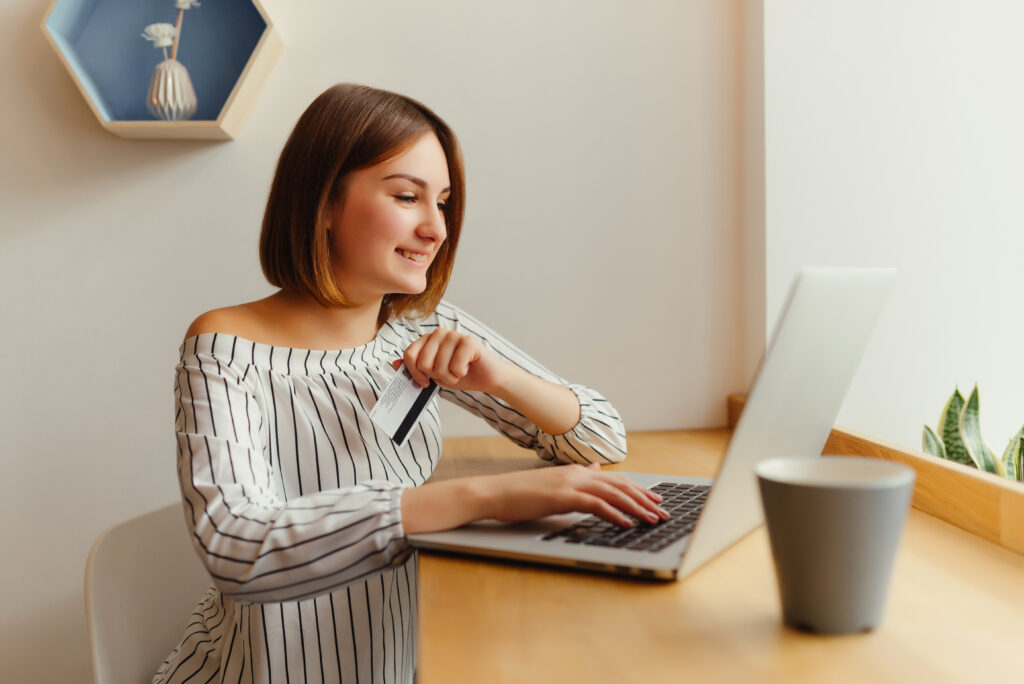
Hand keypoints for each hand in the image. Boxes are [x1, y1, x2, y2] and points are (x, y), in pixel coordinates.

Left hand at [394, 329, 507, 392]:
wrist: (487, 378)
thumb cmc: (460, 374)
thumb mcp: (433, 375)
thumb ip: (414, 369)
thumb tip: (394, 363)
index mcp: (428, 340)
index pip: (409, 354)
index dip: (414, 373)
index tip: (424, 382)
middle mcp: (439, 333)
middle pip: (423, 362)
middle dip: (436, 376)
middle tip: (448, 375)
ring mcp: (454, 335)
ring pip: (439, 367)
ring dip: (450, 377)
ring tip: (459, 372)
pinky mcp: (468, 341)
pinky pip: (455, 366)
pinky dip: (461, 374)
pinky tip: (467, 368)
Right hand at [479, 464, 668, 527]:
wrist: (494, 493)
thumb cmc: (519, 493)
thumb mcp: (551, 483)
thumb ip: (575, 478)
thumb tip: (594, 471)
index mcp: (574, 472)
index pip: (613, 479)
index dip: (636, 489)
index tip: (653, 499)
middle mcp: (576, 474)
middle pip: (619, 485)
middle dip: (643, 499)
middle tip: (662, 511)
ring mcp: (570, 484)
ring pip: (612, 493)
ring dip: (636, 507)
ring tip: (652, 519)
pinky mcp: (563, 497)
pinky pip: (596, 505)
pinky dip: (614, 513)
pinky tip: (627, 523)